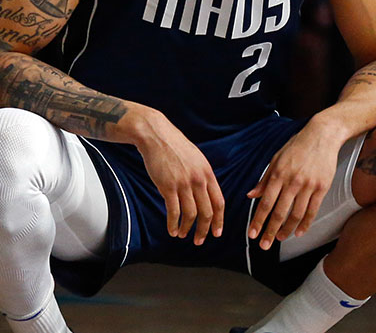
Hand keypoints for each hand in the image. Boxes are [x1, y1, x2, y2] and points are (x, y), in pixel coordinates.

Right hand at [136, 113, 224, 244]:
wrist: (156, 136)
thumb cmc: (175, 147)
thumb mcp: (196, 159)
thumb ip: (202, 176)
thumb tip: (206, 195)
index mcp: (207, 173)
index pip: (219, 202)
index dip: (219, 220)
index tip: (217, 232)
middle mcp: (198, 180)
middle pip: (207, 212)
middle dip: (204, 230)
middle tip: (200, 241)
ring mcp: (183, 183)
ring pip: (191, 214)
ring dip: (187, 228)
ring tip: (182, 235)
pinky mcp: (167, 186)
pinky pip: (173, 211)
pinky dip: (173, 223)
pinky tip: (171, 230)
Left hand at [247, 120, 342, 250]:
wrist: (322, 136)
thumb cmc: (297, 146)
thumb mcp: (276, 159)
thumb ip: (264, 179)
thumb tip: (251, 195)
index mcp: (278, 174)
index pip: (265, 203)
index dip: (258, 221)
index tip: (252, 234)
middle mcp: (292, 182)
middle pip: (280, 213)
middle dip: (270, 231)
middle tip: (263, 245)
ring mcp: (308, 186)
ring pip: (296, 215)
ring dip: (287, 230)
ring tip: (279, 239)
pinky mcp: (322, 188)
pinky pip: (312, 211)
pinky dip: (305, 224)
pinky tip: (299, 233)